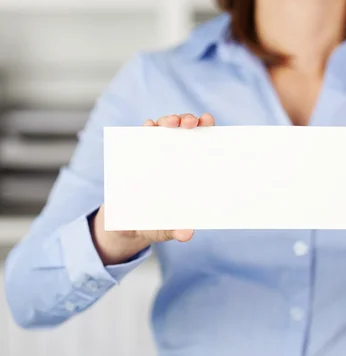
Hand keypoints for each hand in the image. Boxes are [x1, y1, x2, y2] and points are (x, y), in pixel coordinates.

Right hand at [92, 113, 215, 264]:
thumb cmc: (156, 224)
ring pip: (165, 128)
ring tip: (171, 122)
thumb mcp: (165, 229)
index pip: (203, 144)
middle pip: (185, 131)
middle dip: (188, 121)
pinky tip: (148, 126)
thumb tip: (187, 234)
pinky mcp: (137, 154)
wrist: (127, 225)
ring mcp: (156, 152)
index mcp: (190, 170)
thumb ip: (176, 231)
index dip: (207, 130)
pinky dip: (146, 129)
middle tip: (189, 123)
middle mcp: (176, 156)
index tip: (209, 122)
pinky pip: (142, 136)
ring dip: (168, 120)